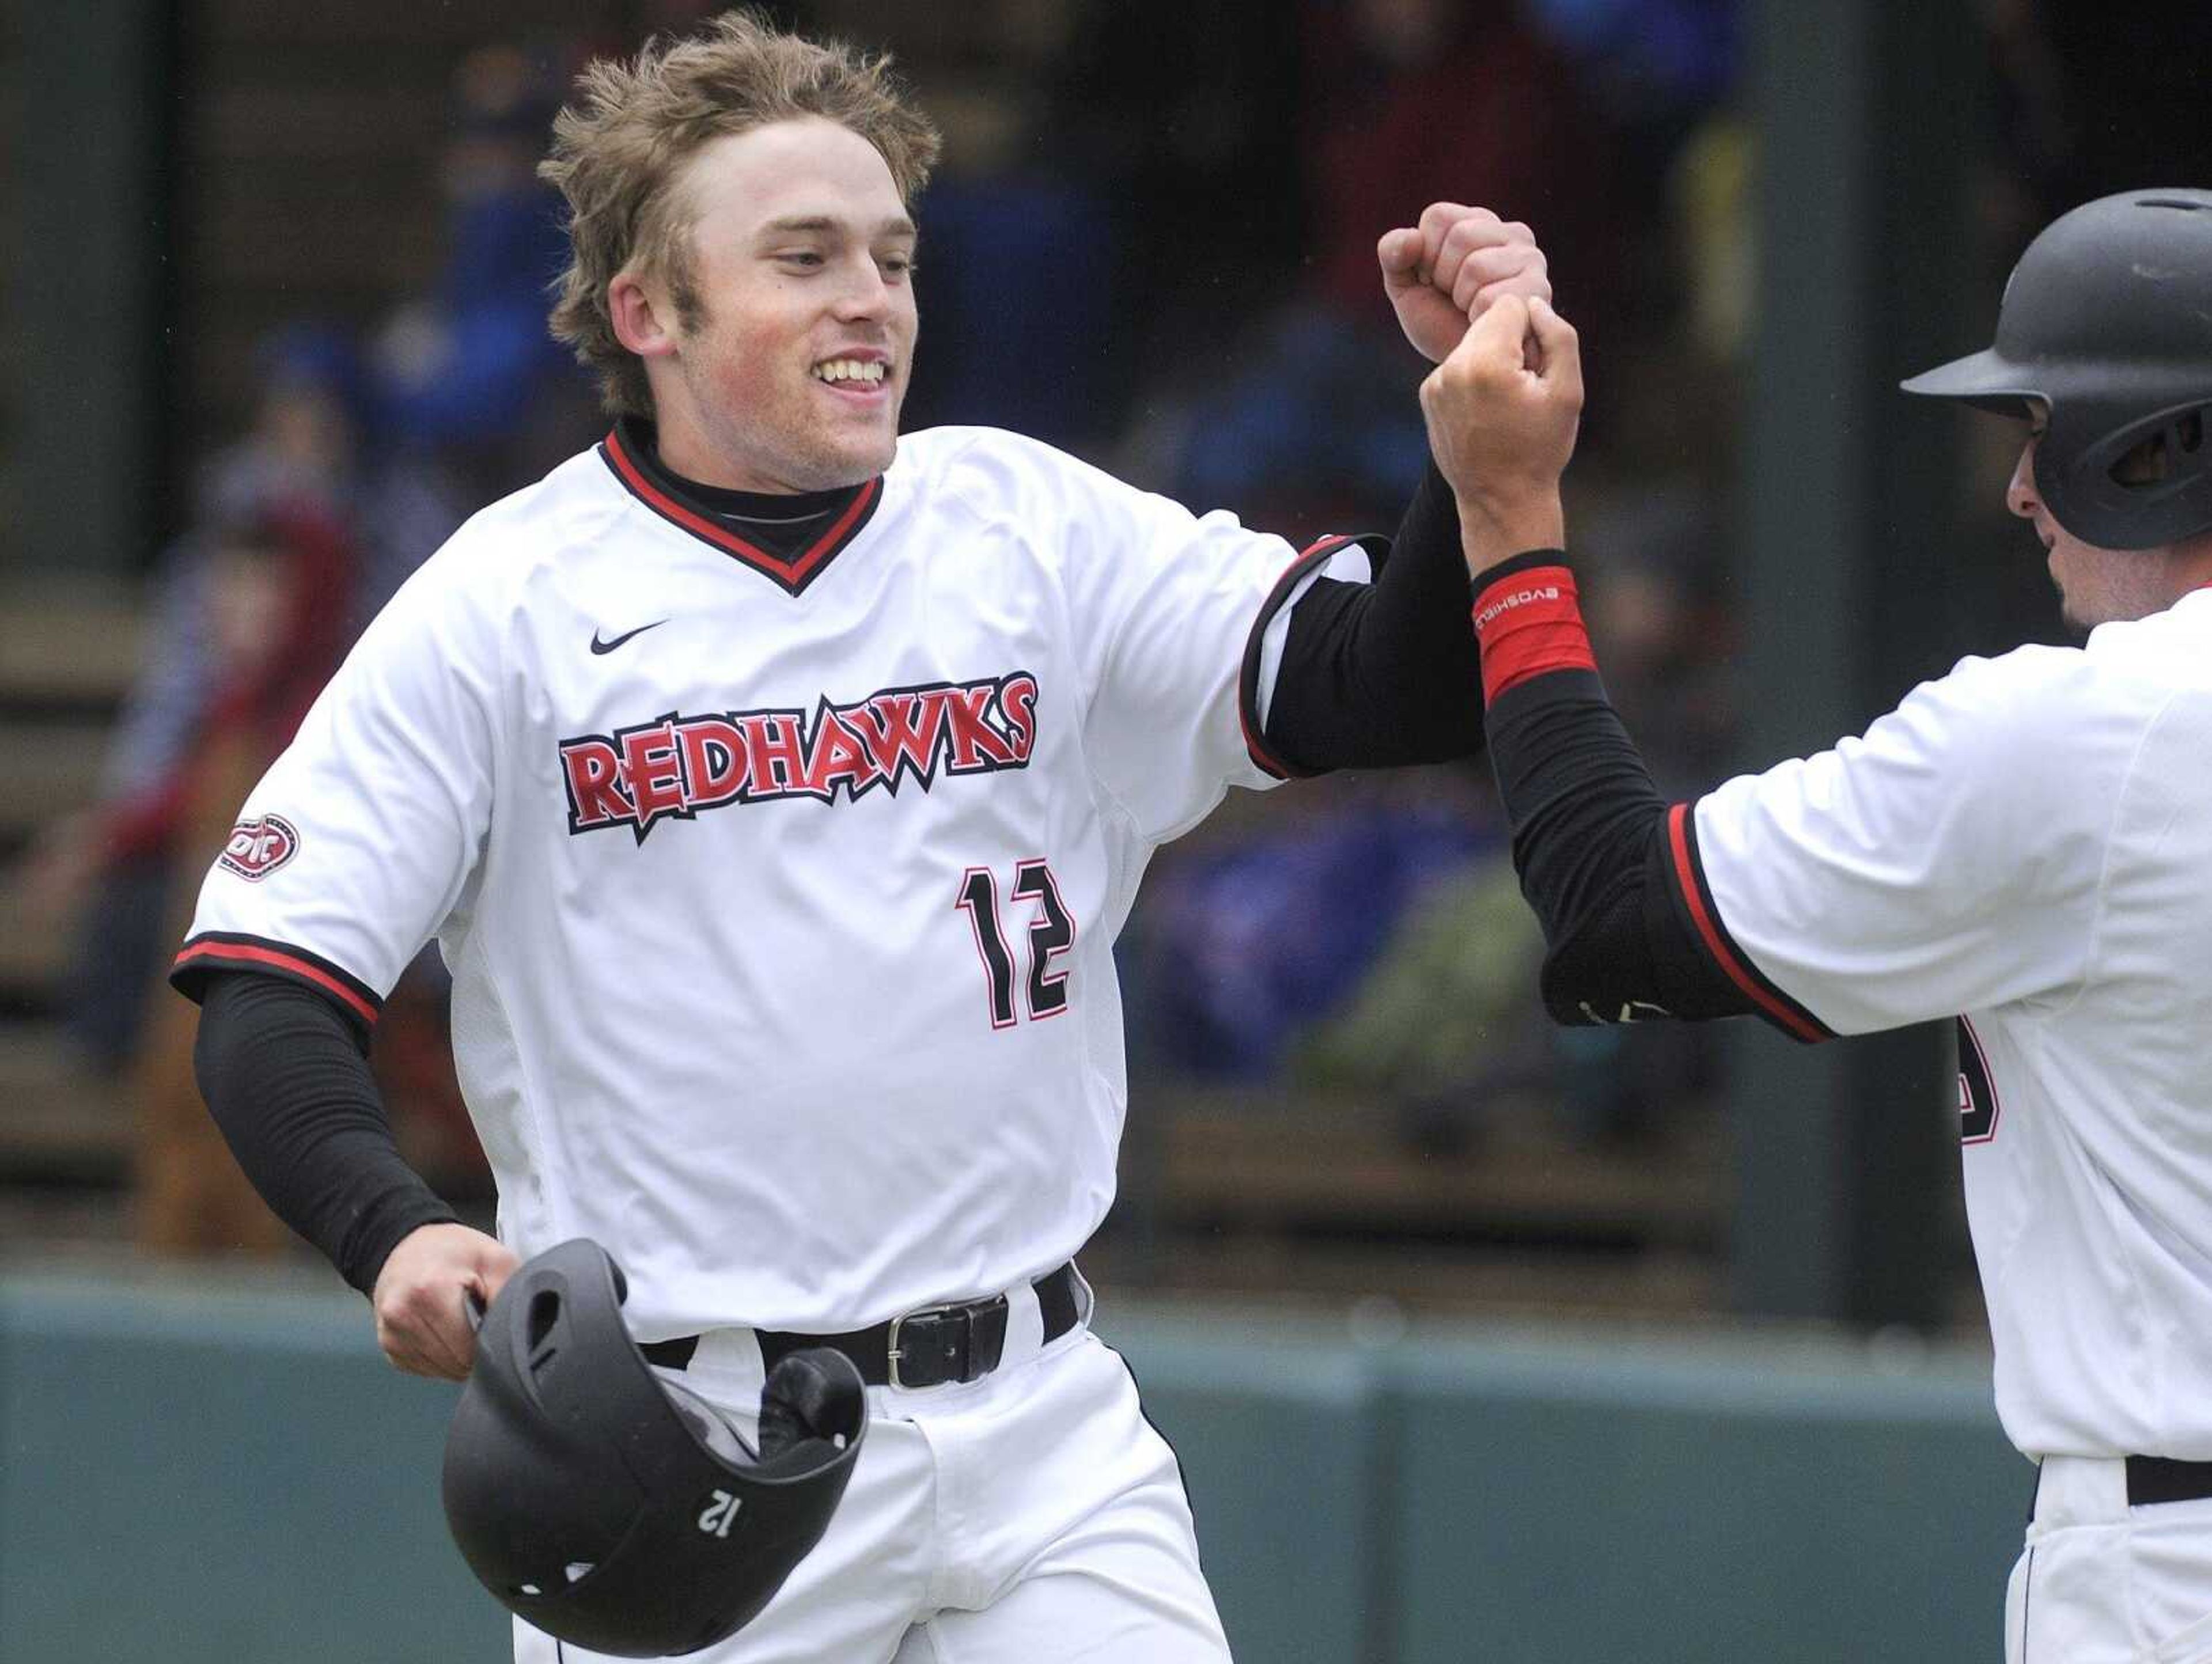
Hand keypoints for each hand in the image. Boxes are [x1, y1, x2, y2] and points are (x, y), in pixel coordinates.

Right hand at [370, 1222, 518, 1380]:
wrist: (407, 1244)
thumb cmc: (454, 1251)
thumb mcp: (495, 1259)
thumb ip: (508, 1296)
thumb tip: (517, 1335)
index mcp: (431, 1292)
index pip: (468, 1350)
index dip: (490, 1346)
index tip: (494, 1327)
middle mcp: (403, 1316)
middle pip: (454, 1364)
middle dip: (475, 1353)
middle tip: (481, 1324)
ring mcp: (391, 1333)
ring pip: (440, 1371)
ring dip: (458, 1359)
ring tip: (463, 1326)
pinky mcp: (387, 1345)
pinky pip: (423, 1369)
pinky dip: (440, 1359)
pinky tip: (446, 1333)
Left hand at [1380, 204, 1551, 364]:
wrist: (1466, 368)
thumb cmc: (1440, 322)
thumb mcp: (1405, 287)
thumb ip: (1394, 255)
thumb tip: (1411, 239)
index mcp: (1479, 222)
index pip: (1438, 217)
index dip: (1425, 256)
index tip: (1435, 281)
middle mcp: (1512, 233)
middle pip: (1460, 236)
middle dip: (1444, 276)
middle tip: (1455, 299)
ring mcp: (1530, 258)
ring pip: (1476, 265)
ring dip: (1462, 298)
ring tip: (1471, 309)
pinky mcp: (1537, 289)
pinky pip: (1489, 295)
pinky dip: (1477, 316)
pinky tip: (1485, 321)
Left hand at [1419, 293, 1583, 574]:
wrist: (1501, 501)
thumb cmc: (1540, 449)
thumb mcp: (1568, 391)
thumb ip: (1558, 336)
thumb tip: (1534, 304)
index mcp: (1485, 363)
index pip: (1509, 304)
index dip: (1533, 329)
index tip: (1537, 366)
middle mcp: (1451, 368)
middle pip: (1487, 321)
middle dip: (1511, 343)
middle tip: (1525, 387)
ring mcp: (1435, 383)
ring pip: (1472, 343)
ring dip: (1493, 360)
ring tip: (1507, 403)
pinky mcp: (1428, 396)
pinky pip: (1458, 366)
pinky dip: (1475, 377)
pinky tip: (1488, 411)